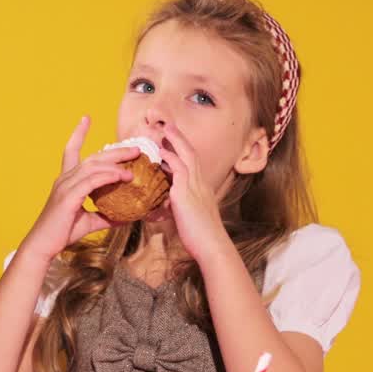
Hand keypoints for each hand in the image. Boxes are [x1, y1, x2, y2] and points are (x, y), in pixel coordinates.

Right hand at [18, 116, 137, 264]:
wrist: (43, 246)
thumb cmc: (61, 234)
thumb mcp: (89, 223)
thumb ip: (106, 216)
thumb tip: (126, 217)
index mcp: (66, 181)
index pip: (70, 151)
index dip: (78, 134)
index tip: (86, 118)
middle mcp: (64, 179)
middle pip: (92, 156)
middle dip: (115, 150)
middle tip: (135, 147)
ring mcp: (65, 186)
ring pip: (94, 165)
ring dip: (116, 161)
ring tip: (135, 161)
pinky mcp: (69, 196)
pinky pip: (92, 180)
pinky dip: (109, 176)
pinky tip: (123, 176)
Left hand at [159, 123, 233, 261]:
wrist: (211, 246)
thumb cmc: (200, 237)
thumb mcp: (186, 218)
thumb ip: (176, 208)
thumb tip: (163, 207)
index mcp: (201, 189)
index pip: (192, 163)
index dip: (182, 150)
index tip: (172, 140)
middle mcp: (200, 184)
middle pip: (191, 153)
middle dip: (179, 138)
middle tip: (168, 125)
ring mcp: (195, 187)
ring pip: (186, 156)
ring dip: (175, 141)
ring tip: (164, 129)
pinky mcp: (186, 195)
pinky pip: (179, 171)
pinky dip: (170, 159)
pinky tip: (160, 152)